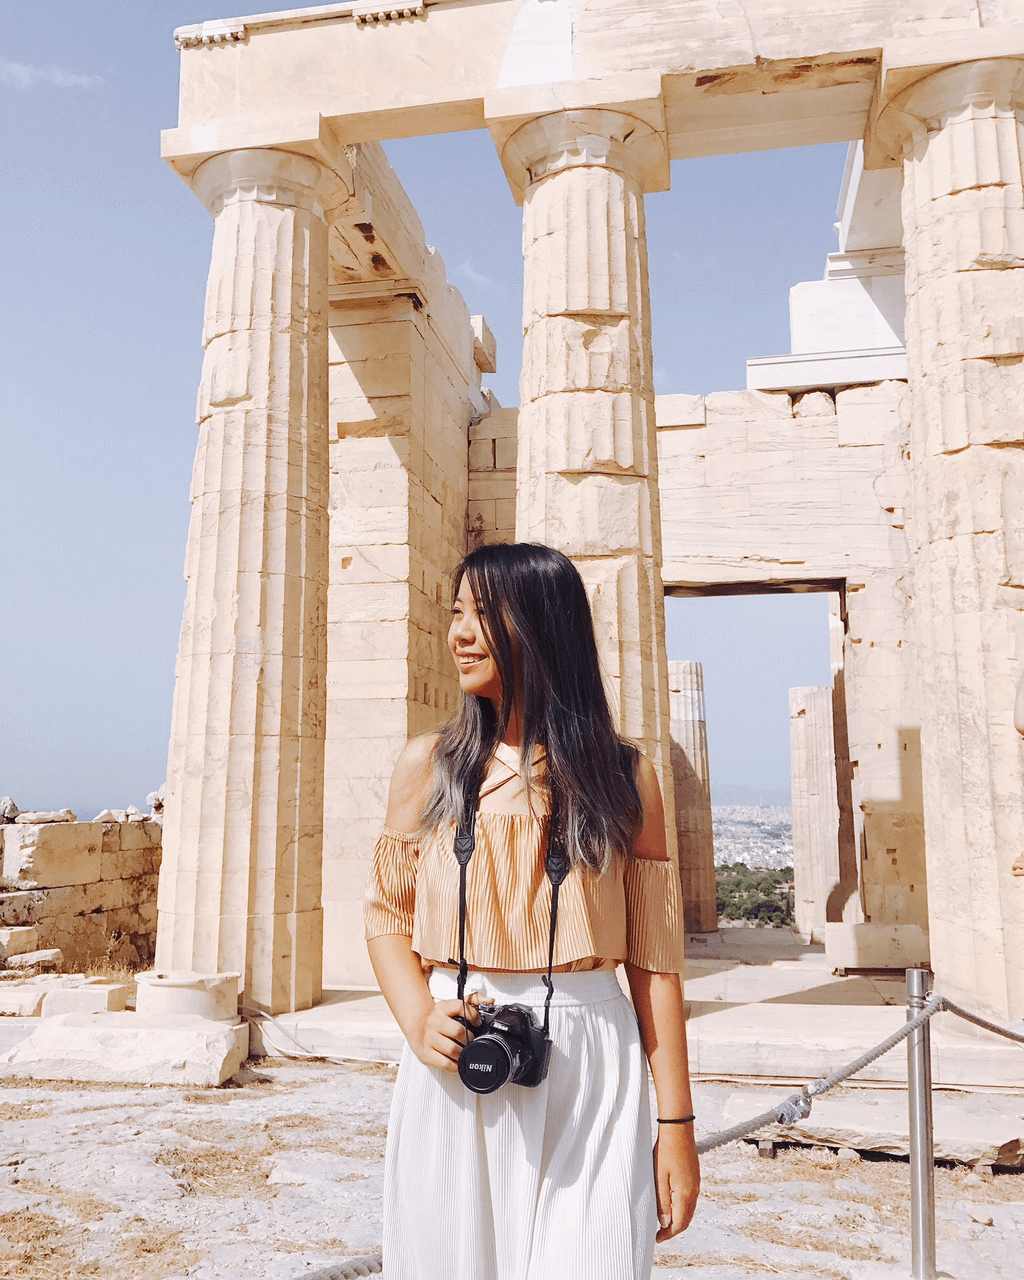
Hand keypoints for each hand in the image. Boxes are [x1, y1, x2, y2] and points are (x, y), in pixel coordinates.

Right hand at [410, 991, 492, 1073]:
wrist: (418, 1028)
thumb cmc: (440, 1019)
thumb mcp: (452, 1007)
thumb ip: (473, 1001)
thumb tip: (490, 1001)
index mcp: (442, 1008)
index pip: (460, 1006)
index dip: (473, 1015)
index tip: (478, 1022)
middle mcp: (434, 1022)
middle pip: (458, 1031)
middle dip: (469, 1038)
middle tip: (471, 1040)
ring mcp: (429, 1038)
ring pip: (452, 1049)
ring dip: (463, 1052)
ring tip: (465, 1050)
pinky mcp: (426, 1053)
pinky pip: (445, 1063)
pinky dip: (456, 1065)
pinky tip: (458, 1061)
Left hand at [653, 1125, 699, 1240]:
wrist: (678, 1128)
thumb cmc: (666, 1151)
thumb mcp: (659, 1177)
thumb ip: (662, 1202)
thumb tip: (665, 1222)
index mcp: (685, 1193)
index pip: (680, 1223)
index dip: (668, 1234)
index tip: (657, 1238)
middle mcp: (694, 1191)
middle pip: (686, 1220)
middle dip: (674, 1229)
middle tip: (660, 1234)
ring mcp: (696, 1184)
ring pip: (689, 1210)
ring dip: (678, 1219)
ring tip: (663, 1221)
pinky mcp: (695, 1177)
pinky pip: (690, 1200)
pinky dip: (682, 1208)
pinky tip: (671, 1204)